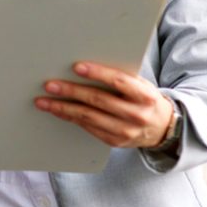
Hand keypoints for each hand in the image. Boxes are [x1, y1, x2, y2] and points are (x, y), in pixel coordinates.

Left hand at [34, 61, 173, 148]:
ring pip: (88, 117)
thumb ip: (118, 76)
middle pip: (98, 100)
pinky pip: (88, 128)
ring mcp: (126, 130)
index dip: (97, 73)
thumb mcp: (139, 84)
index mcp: (144, 95)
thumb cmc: (143, 98)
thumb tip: (83, 64)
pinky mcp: (115, 141)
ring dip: (62, 108)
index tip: (76, 67)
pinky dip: (70, 118)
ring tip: (43, 101)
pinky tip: (57, 111)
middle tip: (50, 85)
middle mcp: (136, 114)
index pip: (119, 81)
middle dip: (71, 91)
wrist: (162, 127)